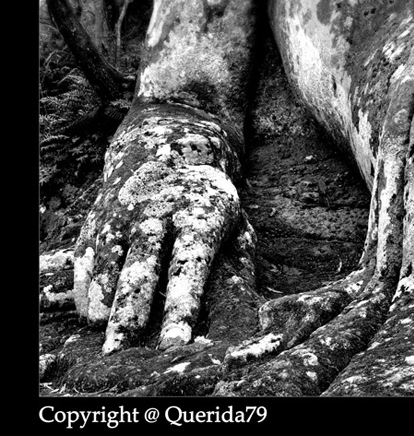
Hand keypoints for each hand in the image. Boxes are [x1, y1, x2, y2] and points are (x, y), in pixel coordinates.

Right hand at [74, 110, 240, 353]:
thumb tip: (247, 309)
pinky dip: (86, 285)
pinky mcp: (102, 215)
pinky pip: (86, 254)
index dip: (181, 307)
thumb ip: (239, 260)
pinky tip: (91, 313)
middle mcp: (158, 213)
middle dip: (130, 312)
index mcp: (198, 216)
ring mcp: (126, 212)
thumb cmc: (209, 200)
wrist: (170, 142)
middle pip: (141, 267)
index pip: (188, 267)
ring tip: (105, 337)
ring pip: (108, 260)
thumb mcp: (236, 219)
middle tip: (122, 353)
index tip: (176, 345)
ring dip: (104, 301)